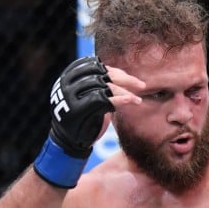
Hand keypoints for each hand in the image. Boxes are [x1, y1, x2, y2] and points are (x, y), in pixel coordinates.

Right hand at [35, 57, 141, 188]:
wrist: (70, 142)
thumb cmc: (84, 118)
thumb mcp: (89, 96)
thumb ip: (100, 84)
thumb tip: (123, 75)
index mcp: (68, 77)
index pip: (93, 65)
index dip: (115, 70)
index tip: (130, 79)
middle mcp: (67, 84)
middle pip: (100, 74)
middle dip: (124, 79)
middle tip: (141, 85)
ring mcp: (71, 96)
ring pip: (103, 86)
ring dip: (125, 91)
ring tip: (138, 99)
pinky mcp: (78, 110)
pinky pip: (102, 100)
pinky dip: (120, 99)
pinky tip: (132, 100)